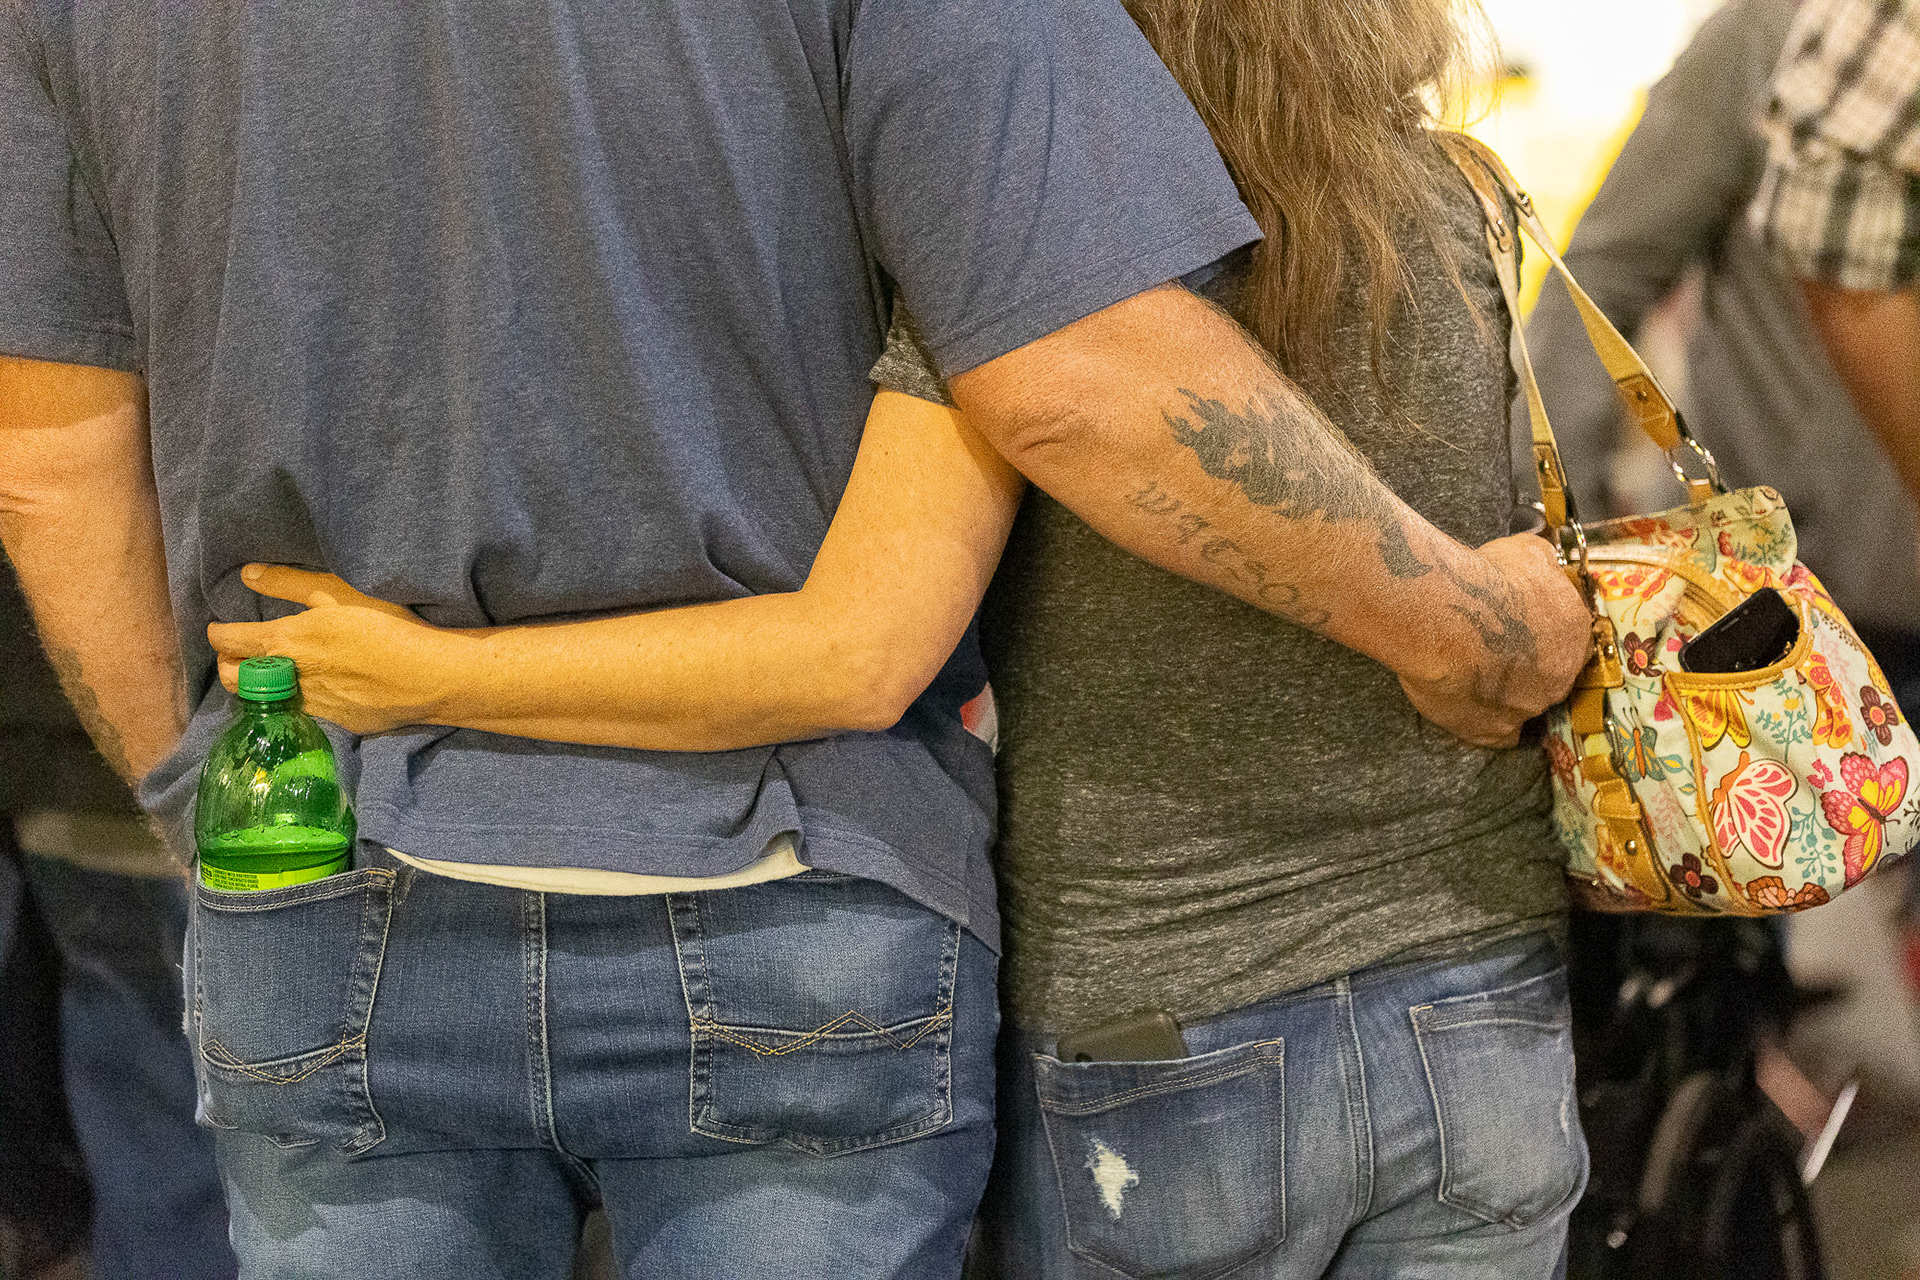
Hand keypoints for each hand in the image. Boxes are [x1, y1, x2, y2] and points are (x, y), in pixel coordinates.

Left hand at [206, 565, 451, 734]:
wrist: (429, 676)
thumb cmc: (386, 625)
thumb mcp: (339, 591)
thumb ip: (289, 583)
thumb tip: (248, 574)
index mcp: (284, 642)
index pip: (229, 641)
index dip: (218, 633)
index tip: (219, 629)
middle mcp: (288, 679)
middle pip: (234, 679)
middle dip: (228, 665)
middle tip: (240, 653)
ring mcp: (311, 706)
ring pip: (267, 699)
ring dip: (263, 685)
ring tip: (277, 670)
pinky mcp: (337, 723)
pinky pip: (306, 710)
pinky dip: (301, 698)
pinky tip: (322, 686)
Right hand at [1396, 531, 1592, 748]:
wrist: (1445, 617)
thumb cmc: (1486, 579)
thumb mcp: (1527, 553)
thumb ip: (1543, 566)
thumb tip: (1545, 564)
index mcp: (1574, 632)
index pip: (1568, 638)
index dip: (1542, 631)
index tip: (1518, 624)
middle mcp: (1560, 675)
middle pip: (1549, 674)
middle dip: (1526, 663)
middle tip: (1492, 647)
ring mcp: (1528, 707)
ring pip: (1524, 703)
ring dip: (1505, 691)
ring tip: (1471, 673)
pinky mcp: (1492, 730)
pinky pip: (1497, 735)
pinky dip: (1486, 724)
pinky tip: (1469, 709)